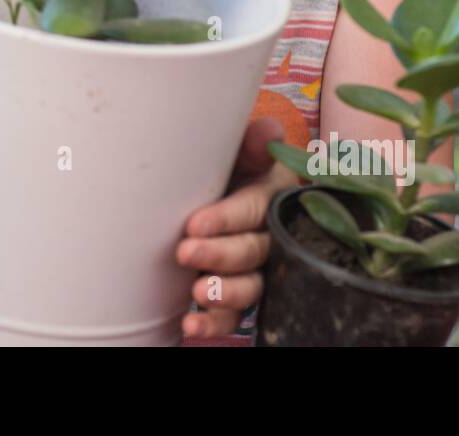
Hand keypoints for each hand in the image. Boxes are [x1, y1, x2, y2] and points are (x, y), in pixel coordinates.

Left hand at [176, 117, 299, 337]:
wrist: (195, 185)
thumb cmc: (217, 162)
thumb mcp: (231, 148)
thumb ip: (249, 141)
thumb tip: (269, 134)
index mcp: (272, 192)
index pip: (256, 208)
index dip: (229, 218)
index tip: (195, 223)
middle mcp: (270, 232)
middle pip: (254, 250)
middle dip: (221, 254)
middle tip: (186, 252)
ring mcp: (256, 267)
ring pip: (252, 286)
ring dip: (225, 293)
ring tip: (198, 291)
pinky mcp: (239, 293)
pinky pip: (235, 315)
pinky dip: (214, 323)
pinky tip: (192, 325)